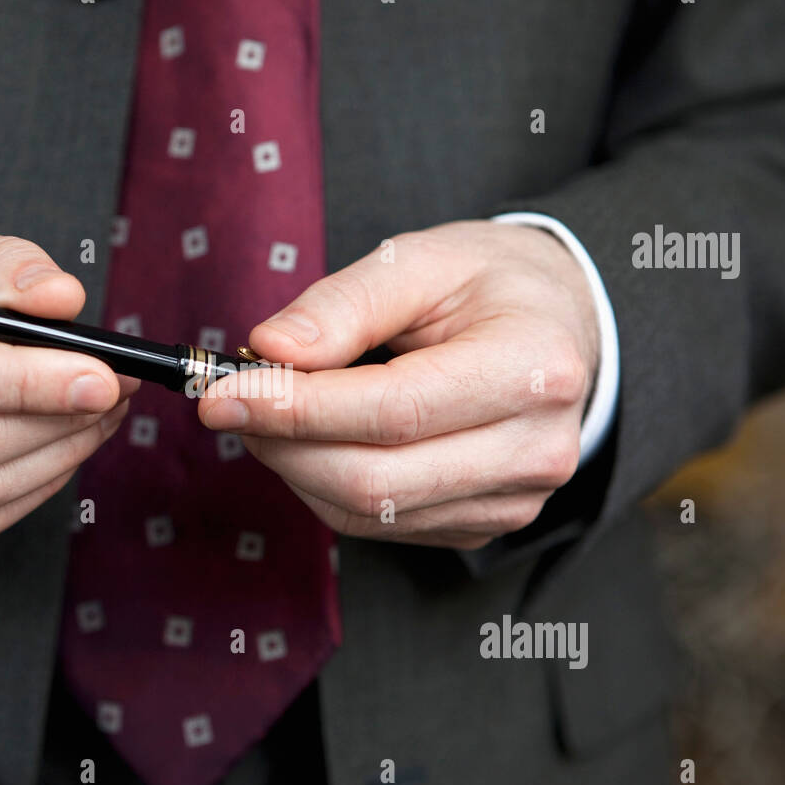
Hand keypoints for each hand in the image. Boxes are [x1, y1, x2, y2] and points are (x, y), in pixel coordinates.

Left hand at [196, 220, 599, 549]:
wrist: (562, 327)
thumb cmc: (491, 285)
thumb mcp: (423, 260)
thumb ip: (344, 304)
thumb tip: (271, 351)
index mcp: (531, 370)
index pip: (393, 410)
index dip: (296, 408)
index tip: (222, 394)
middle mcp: (535, 450)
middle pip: (376, 480)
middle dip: (283, 445)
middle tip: (233, 403)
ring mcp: (513, 499)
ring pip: (369, 513)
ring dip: (296, 468)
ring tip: (273, 413)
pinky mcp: (485, 524)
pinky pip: (381, 524)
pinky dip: (326, 487)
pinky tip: (317, 441)